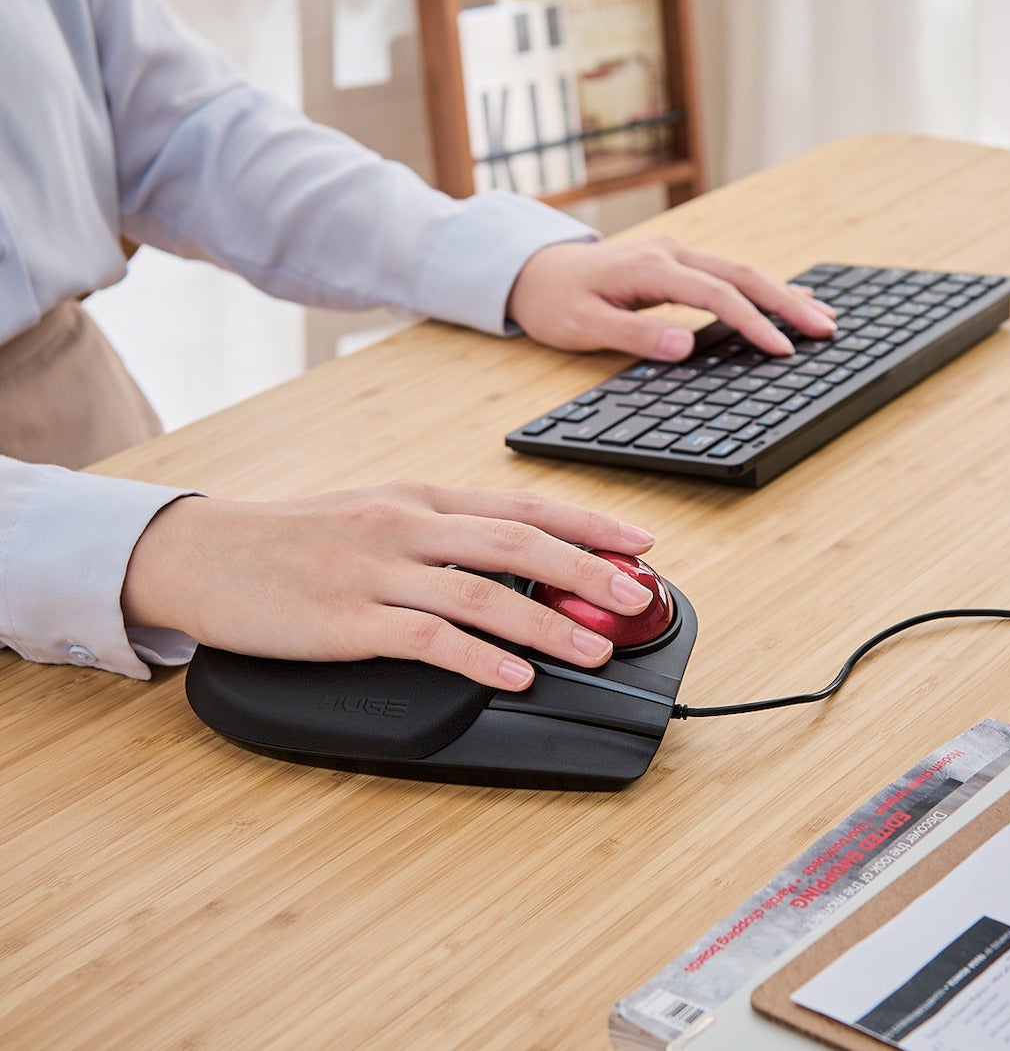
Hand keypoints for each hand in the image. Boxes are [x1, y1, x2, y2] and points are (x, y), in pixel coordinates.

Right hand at [121, 483, 661, 689]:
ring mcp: (378, 573)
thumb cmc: (294, 539)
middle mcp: (408, 527)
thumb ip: (442, 533)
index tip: (639, 540)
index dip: (589, 523)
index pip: (523, 504)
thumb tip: (516, 558)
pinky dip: (481, 657)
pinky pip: (429, 639)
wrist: (204, 555)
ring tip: (593, 649)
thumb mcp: (377, 515)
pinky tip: (515, 675)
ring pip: (483, 593)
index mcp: (420, 499)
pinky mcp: (348, 621)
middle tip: (634, 597)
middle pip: (518, 543)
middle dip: (587, 570)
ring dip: (548, 625)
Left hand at [508, 236, 837, 359]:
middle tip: (827, 329)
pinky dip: (763, 287)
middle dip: (788, 302)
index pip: (717, 294)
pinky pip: (729, 273)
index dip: (753, 323)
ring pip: (742, 270)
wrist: (533, 269)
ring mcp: (677, 253)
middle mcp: (672, 252)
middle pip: (743, 274)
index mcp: (652, 267)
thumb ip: (635, 334)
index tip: (782, 350)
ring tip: (823, 316)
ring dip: (783, 293)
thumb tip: (685, 345)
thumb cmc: (555, 300)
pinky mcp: (677, 262)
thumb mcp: (584, 325)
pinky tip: (788, 298)